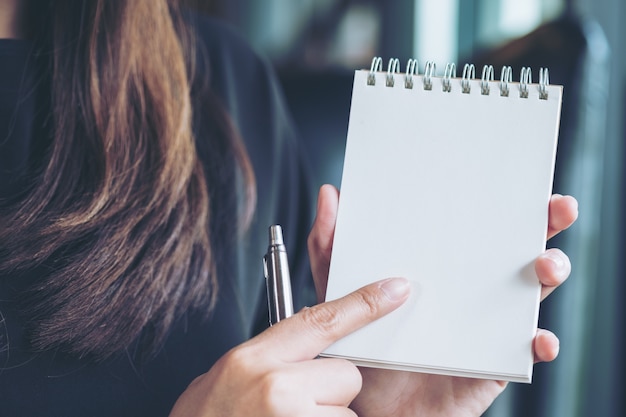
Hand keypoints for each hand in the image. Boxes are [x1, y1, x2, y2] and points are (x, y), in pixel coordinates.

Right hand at [169, 277, 410, 416]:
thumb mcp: (233, 374)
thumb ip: (275, 353)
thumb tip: (318, 336)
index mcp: (253, 359)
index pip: (321, 320)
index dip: (363, 303)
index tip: (394, 290)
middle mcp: (275, 387)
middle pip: (346, 373)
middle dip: (333, 391)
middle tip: (297, 406)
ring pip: (347, 411)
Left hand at [307, 185, 577, 416]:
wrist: (365, 404)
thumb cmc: (358, 344)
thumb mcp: (338, 290)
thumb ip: (331, 247)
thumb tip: (330, 194)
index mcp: (439, 268)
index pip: (476, 227)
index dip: (502, 203)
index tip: (520, 181)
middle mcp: (468, 292)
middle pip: (515, 252)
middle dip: (543, 226)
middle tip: (556, 208)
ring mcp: (484, 326)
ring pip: (528, 295)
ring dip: (548, 274)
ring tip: (545, 266)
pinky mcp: (492, 364)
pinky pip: (524, 352)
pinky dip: (538, 342)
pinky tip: (537, 337)